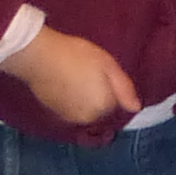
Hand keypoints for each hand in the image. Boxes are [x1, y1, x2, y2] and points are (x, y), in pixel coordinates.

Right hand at [10, 24, 139, 131]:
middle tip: (87, 72)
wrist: (38, 57)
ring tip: (74, 78)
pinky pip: (71, 110)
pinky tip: (64, 84)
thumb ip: (124, 88)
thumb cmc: (76, 55)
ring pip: (86, 111)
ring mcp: (69, 119)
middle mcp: (88, 119)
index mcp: (103, 106)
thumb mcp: (107, 64)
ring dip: (84, 99)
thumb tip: (137, 107)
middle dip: (98, 94)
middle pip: (101, 109)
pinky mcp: (54, 115)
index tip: (100, 71)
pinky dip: (71, 101)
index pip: (116, 102)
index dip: (110, 85)